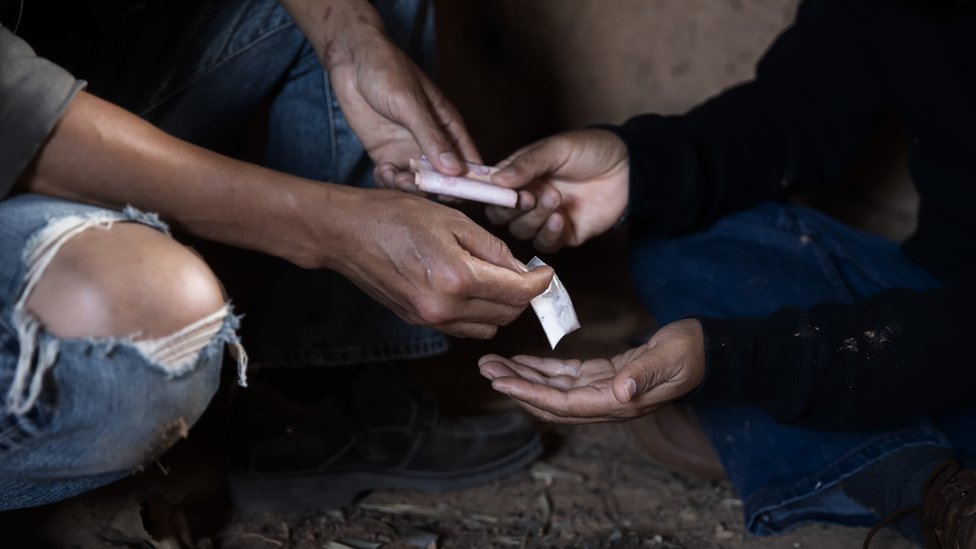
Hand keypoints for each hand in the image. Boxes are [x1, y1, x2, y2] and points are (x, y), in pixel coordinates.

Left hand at [324, 23, 479, 187]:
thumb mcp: (410, 104)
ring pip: (417, 183)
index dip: (469, 181)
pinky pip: (392, 178)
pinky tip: (382, 170)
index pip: (468, 160)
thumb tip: (455, 170)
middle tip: (418, 186)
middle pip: (443, 178)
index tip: (459, 194)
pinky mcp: (385, 153)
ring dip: (408, 187)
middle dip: (433, 188)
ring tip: (395, 177)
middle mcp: (431, 142)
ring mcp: (408, 149)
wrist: (350, 58)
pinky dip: (388, 181)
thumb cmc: (387, 71)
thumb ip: (431, 137)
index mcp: (448, 126)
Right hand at [326, 188, 553, 338]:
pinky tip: (472, 289)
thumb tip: (520, 269)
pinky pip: (463, 327)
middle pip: (506, 314)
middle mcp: (445, 308)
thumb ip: (492, 248)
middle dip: (522, 295)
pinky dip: (477, 313)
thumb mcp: (453, 220)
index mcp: (458, 278)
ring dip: (500, 307)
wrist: (346, 234)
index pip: (517, 292)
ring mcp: (430, 319)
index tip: (546, 272)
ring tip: (496, 280)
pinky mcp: (419, 322)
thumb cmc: (396, 216)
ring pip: (487, 327)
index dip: (539, 283)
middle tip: (524, 272)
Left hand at [478, 319, 704, 422]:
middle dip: (517, 386)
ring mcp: (605, 391)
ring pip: (554, 389)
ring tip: (494, 364)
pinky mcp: (605, 376)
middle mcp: (607, 402)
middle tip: (486, 369)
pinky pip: (567, 377)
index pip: (564, 404)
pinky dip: (543, 370)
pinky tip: (523, 362)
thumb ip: (645, 375)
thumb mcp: (671, 359)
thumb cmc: (691, 352)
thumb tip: (622, 392)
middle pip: (551, 401)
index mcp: (619, 402)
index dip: (530, 394)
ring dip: (523, 377)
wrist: (709, 350)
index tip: (501, 382)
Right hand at [485, 129, 629, 252]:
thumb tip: (497, 179)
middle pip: (501, 216)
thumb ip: (527, 164)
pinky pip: (545, 243)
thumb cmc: (591, 150)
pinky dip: (548, 233)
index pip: (493, 189)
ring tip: (555, 198)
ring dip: (534, 217)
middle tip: (528, 197)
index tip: (500, 192)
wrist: (629, 168)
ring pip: (522, 231)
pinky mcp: (563, 234)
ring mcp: (544, 217)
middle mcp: (529, 197)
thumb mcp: (556, 149)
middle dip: (512, 209)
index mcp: (521, 175)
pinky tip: (559, 218)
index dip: (491, 194)